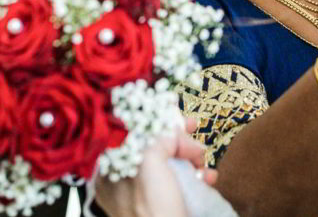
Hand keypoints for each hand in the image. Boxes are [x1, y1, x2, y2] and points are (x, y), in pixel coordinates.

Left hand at [95, 118, 217, 216]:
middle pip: (151, 145)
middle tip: (193, 129)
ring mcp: (144, 196)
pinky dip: (196, 178)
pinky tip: (207, 179)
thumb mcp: (150, 163)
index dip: (152, 118)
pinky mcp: (164, 207)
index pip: (129, 131)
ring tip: (202, 162)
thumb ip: (158, 138)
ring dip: (191, 157)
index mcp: (110, 169)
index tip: (172, 111)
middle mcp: (123, 181)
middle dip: (176, 137)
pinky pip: (180, 184)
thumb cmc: (151, 212)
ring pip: (169, 163)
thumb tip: (174, 131)